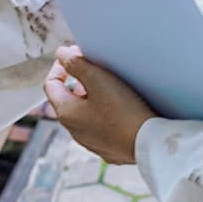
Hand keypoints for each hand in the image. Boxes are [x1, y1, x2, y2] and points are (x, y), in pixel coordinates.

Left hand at [43, 46, 157, 165]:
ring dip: (92, 97)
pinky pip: (102, 126)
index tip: (74, 56)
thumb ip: (76, 63)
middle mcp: (75, 131)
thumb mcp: (98, 79)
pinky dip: (106, 113)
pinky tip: (122, 107)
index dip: (60, 66)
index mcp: (66, 114)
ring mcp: (92, 142)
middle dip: (78, 80)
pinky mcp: (110, 148)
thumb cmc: (123, 110)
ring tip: (110, 86)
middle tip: (95, 69)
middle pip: (68, 99)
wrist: (151, 145)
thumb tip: (61, 53)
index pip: (51, 84)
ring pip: (85, 113)